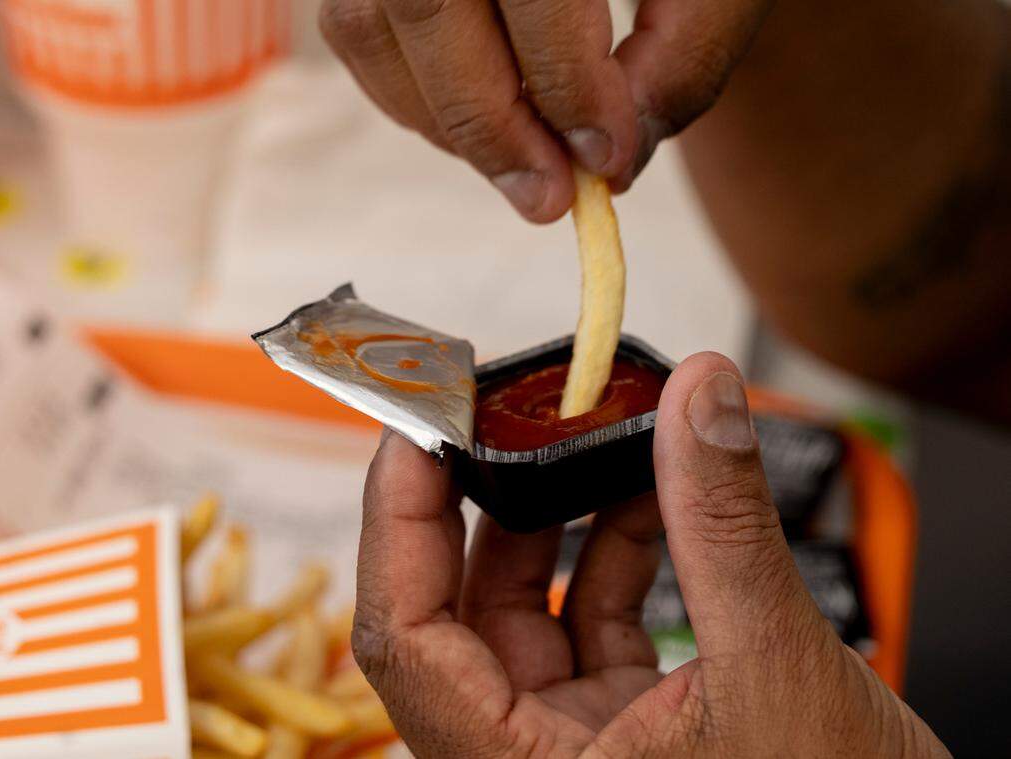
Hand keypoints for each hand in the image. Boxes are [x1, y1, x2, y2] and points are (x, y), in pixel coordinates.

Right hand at [319, 0, 772, 221]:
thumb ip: (683, 62)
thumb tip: (611, 163)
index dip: (566, 86)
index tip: (605, 160)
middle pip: (428, 6)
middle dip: (490, 124)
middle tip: (548, 199)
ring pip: (371, 28)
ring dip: (446, 121)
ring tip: (523, 162)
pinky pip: (355, 33)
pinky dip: (414, 97)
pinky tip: (485, 121)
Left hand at [351, 352, 948, 756]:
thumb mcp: (774, 670)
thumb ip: (724, 527)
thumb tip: (700, 397)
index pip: (404, 637)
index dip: (396, 521)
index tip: (419, 427)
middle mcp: (531, 756)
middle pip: (456, 609)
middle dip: (480, 500)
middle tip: (499, 412)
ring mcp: (577, 740)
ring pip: (528, 608)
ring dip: (560, 514)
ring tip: (594, 435)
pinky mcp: (628, 723)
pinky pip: (595, 617)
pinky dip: (620, 548)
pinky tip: (655, 490)